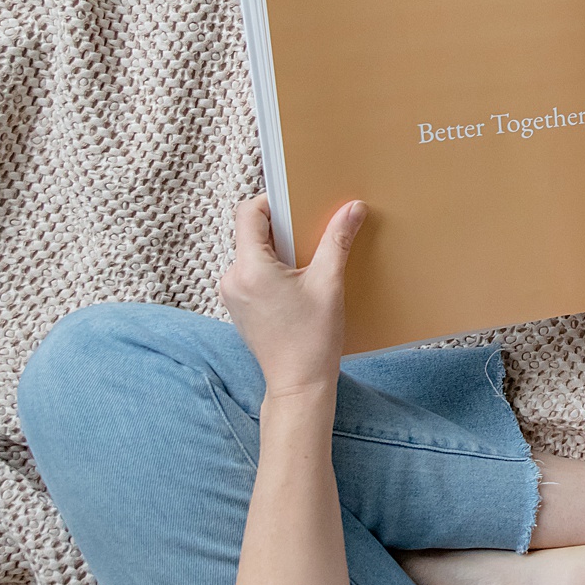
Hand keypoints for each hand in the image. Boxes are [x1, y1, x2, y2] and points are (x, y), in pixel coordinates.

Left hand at [218, 195, 367, 399]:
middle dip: (283, 227)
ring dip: (279, 249)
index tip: (298, 202)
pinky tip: (299, 281)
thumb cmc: (312, 340)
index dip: (272, 201)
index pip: (248, 213)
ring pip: (253, 252)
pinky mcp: (238, 305)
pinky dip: (274, 268)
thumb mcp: (329, 283)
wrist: (298, 384)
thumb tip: (352, 208)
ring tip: (309, 261)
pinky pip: (252, 272)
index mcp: (250, 268)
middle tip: (312, 231)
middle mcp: (232, 278)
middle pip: (251, 232)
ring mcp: (232, 294)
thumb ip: (337, 240)